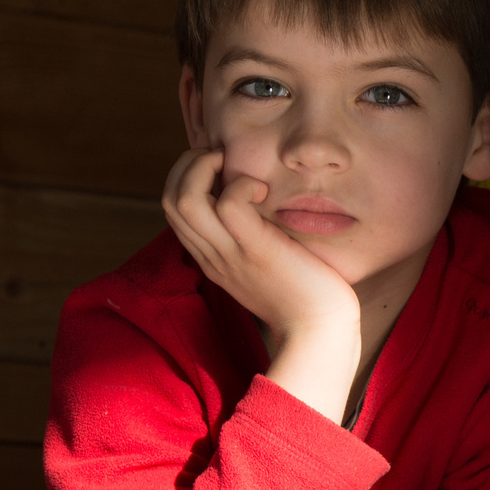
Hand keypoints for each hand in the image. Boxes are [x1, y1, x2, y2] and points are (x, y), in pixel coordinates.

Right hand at [160, 148, 361, 416]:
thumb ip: (251, 238)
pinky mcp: (256, 251)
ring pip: (184, 199)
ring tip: (234, 166)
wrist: (320, 332)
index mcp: (211, 257)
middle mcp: (212, 255)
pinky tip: (264, 190)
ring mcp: (230, 254)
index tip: (219, 165)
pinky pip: (228, 204)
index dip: (187, 176)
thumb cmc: (303, 295)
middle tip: (222, 157)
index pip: (173, 208)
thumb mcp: (264, 262)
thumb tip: (258, 203)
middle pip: (169, 199)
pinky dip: (241, 185)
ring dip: (204, 168)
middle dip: (188, 164)